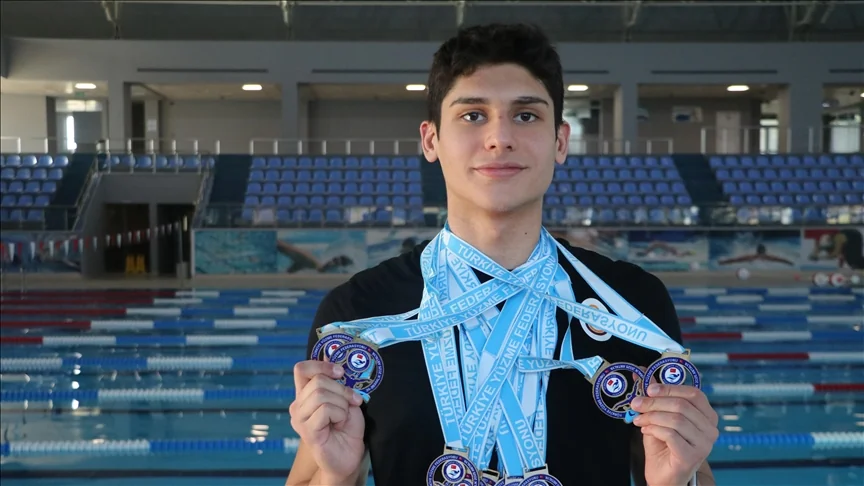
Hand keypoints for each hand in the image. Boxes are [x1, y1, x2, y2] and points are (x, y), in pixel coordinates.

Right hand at [289, 360, 365, 481]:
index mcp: (305, 394)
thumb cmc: (347, 427)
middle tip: (353, 401)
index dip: (321, 365)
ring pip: (321, 394)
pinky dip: (340, 414)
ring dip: (341, 403)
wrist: (349, 455)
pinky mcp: (306, 430)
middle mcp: (298, 405)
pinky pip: (325, 409)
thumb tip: (330, 356)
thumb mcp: (345, 399)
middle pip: (317, 381)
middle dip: (342, 389)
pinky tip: (339, 424)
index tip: (340, 372)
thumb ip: (337, 381)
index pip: (301, 369)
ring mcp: (299, 418)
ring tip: (344, 416)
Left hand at [630, 383, 718, 485]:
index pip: (693, 394)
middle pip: (682, 405)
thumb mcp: (658, 416)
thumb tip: (641, 371)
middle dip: (654, 402)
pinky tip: (646, 431)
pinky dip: (654, 429)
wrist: (663, 474)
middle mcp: (710, 429)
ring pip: (675, 419)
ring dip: (652, 416)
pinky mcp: (692, 456)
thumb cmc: (663, 445)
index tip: (649, 388)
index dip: (670, 388)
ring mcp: (704, 444)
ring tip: (639, 420)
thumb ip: (654, 395)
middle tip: (636, 404)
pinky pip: (671, 435)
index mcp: (706, 416)